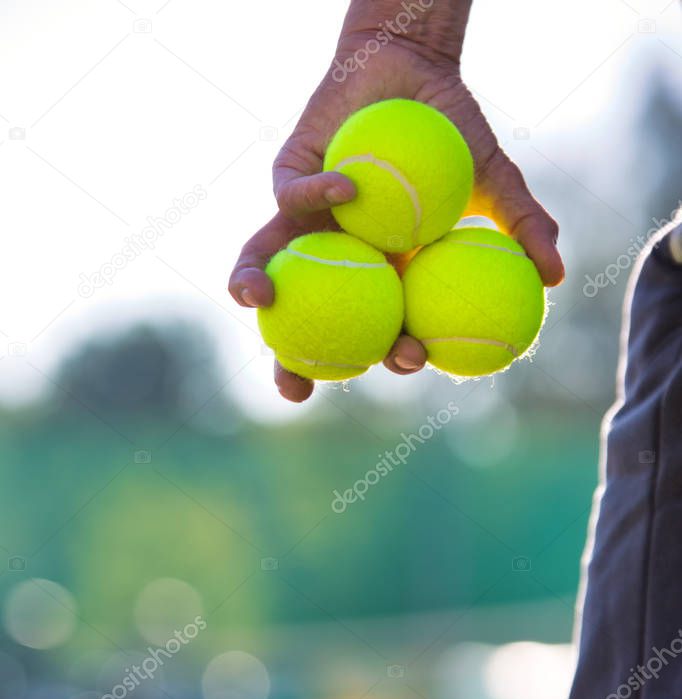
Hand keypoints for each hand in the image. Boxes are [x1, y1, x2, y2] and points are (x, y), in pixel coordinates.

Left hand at [229, 37, 563, 402]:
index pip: (381, 332)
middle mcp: (338, 261)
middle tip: (296, 389)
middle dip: (296, 365)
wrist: (416, 70)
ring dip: (253, 287)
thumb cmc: (454, 132)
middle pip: (310, 325)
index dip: (390, 356)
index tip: (412, 358)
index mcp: (385, 277)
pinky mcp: (286, 181)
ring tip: (256, 299)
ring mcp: (306, 225)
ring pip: (271, 267)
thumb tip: (559, 276)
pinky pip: (290, 198)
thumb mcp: (497, 181)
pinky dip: (318, 196)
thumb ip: (524, 227)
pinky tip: (349, 192)